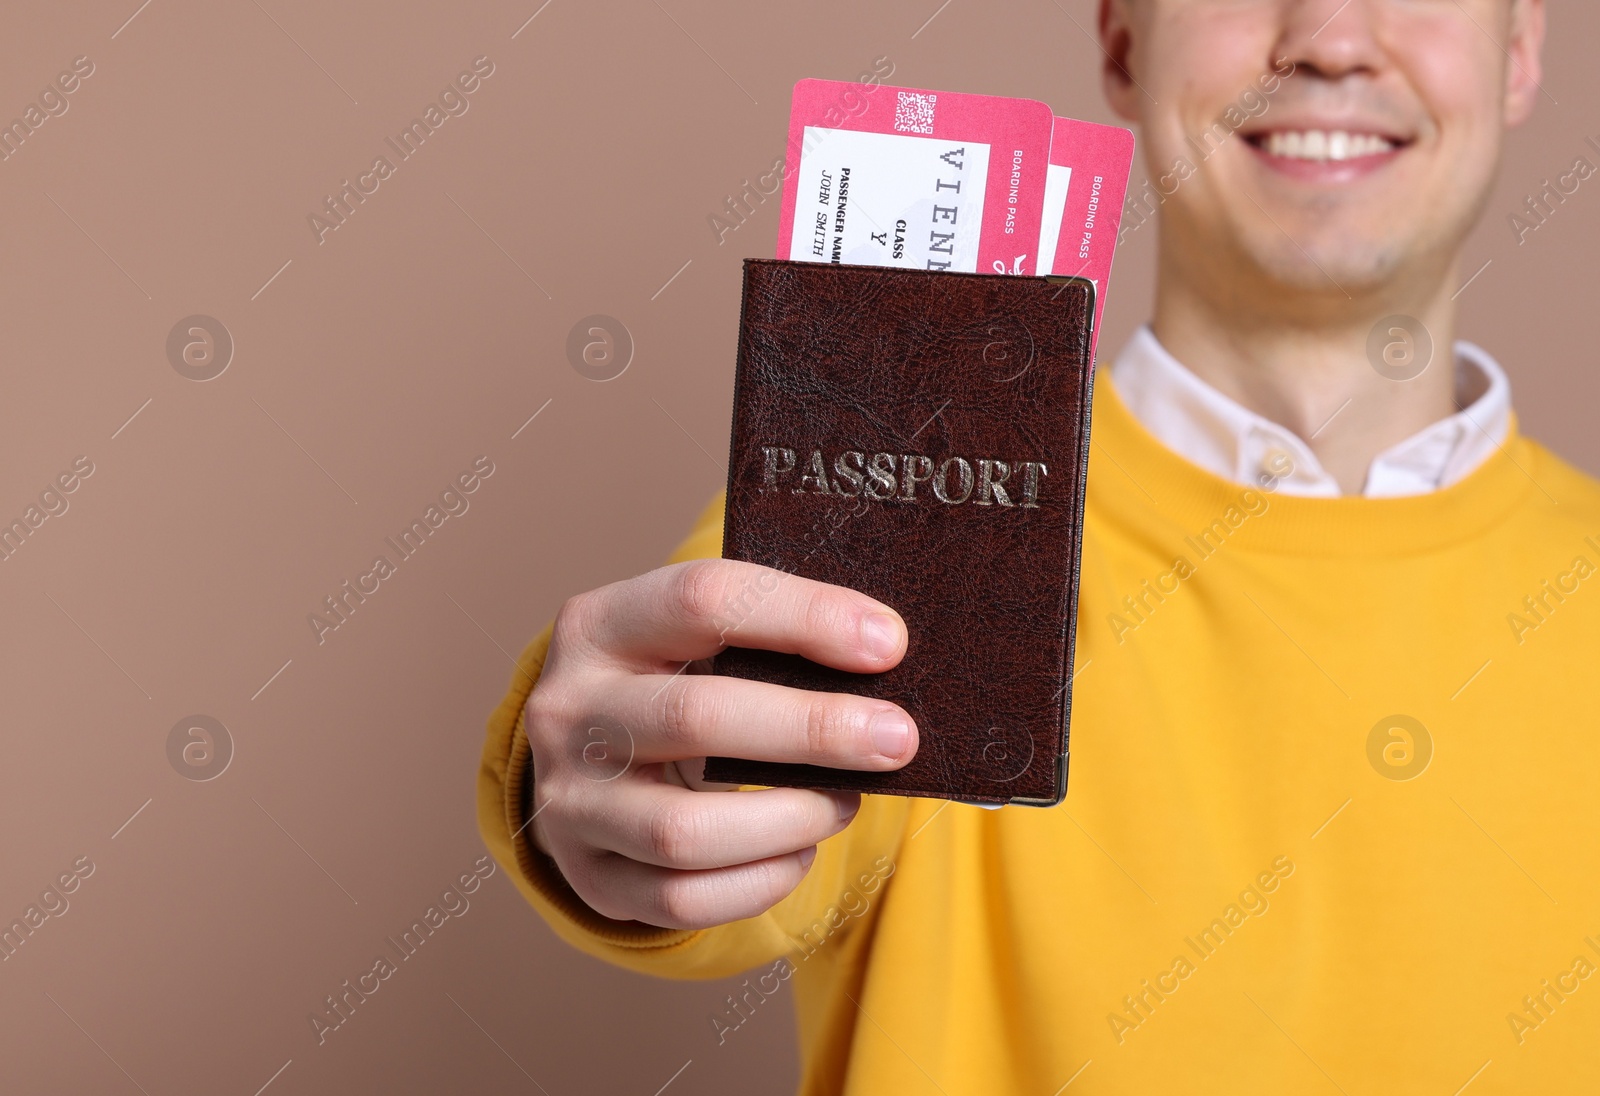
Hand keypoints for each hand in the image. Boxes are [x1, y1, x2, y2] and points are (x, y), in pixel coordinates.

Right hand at [522, 559, 916, 929]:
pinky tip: (799, 851)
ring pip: (684, 830)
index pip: (704, 600)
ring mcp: (569, 801)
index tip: (888, 644)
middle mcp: (568, 711)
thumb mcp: (692, 640)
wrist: (584, 760)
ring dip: (788, 819)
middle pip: (698, 717)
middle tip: (896, 739)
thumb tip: (886, 658)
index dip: (805, 617)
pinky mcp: (590, 876)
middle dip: (813, 729)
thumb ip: (769, 640)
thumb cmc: (671, 683)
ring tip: (844, 802)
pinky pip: (683, 900)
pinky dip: (760, 881)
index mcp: (599, 626)